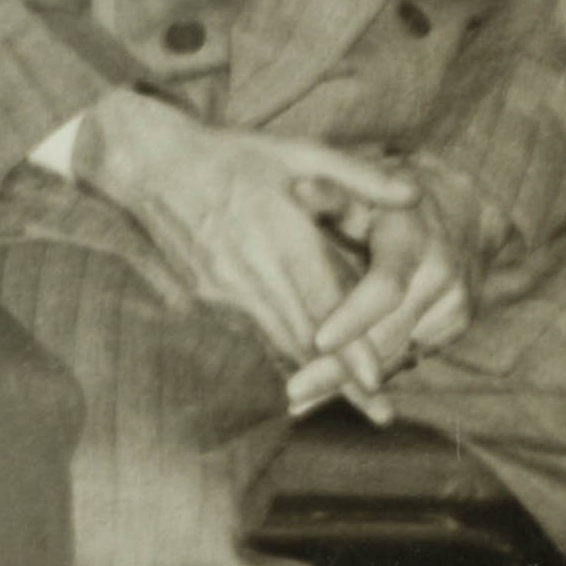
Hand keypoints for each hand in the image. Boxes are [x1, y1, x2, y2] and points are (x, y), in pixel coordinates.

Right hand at [83, 94, 419, 371]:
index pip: (325, 303)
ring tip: (348, 404)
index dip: (352, 347)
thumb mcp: (299, 151)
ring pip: (278, 338)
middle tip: (380, 414)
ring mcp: (226, 287)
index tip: (380, 382)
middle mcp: (255, 271)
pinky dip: (279, 352)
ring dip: (313, 375)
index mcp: (284, 237)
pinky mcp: (206, 292)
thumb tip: (415, 196)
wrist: (149, 162)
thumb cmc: (230, 154)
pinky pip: (252, 327)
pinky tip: (298, 373)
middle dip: (344, 380)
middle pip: (306, 335)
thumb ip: (359, 176)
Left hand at [283, 185, 473, 419]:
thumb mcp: (364, 185)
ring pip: (396, 354)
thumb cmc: (391, 191)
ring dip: (351, 384)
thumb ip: (332, 195)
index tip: (317, 341)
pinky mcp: (453, 326)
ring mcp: (453, 308)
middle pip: (388, 335)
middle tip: (293, 393)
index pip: (385, 287)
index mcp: (414, 242)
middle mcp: (442, 279)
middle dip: (339, 369)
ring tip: (301, 402)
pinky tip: (330, 394)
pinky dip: (370, 375)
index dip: (353, 317)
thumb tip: (297, 189)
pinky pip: (406, 354)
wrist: (465, 208)